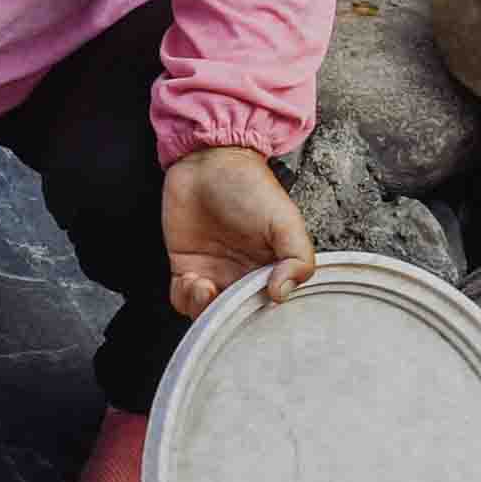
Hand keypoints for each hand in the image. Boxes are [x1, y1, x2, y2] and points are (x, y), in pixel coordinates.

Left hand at [162, 147, 316, 321]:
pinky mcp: (186, 268)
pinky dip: (186, 299)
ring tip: (207, 287)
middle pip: (237, 318)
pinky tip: (193, 281)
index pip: (271, 309)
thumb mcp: (285, 221)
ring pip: (209, 314)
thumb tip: (284, 292)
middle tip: (226, 303)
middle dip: (230, 319)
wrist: (208, 162)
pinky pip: (183, 299)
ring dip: (205, 310)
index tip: (257, 312)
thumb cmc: (251, 187)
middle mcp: (243, 277)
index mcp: (272, 270)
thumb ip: (297, 257)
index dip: (264, 319)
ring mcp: (214, 274)